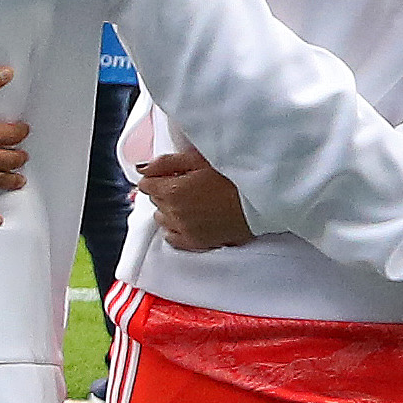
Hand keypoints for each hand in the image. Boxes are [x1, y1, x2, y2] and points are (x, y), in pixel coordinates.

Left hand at [134, 147, 250, 253]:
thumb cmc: (233, 176)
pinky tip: (189, 220)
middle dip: (165, 192)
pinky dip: (175, 228)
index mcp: (171, 191)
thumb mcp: (198, 160)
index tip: (171, 174)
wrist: (260, 200)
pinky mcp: (196, 243)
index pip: (145, 185)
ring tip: (191, 202)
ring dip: (170, 210)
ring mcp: (183, 230)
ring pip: (162, 219)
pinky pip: (172, 238)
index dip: (157, 177)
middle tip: (187, 185)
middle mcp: (173, 213)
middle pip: (155, 201)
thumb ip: (166, 163)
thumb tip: (142, 169)